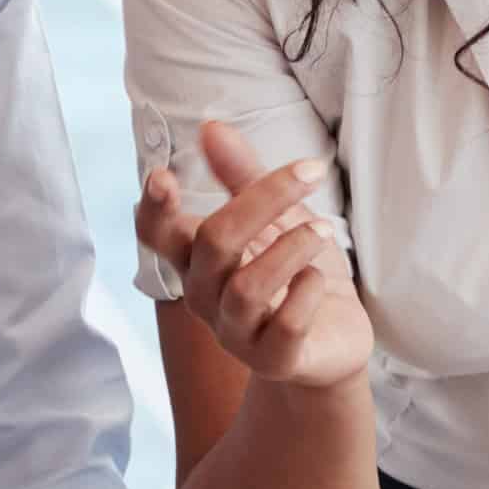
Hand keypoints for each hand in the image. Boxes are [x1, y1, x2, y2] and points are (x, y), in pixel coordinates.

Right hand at [139, 119, 370, 393]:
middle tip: (311, 172)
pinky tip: (318, 279)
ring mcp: (236, 333)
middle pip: (214, 242)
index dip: (155, 208)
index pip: (157, 235)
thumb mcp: (277, 217)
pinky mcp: (274, 360)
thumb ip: (243, 176)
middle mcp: (206, 296)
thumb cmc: (295, 273)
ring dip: (292, 248)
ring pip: (248, 287)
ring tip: (324, 229)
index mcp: (197, 258)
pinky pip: (285, 326)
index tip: (163, 175)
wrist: (333, 341)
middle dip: (263, 199)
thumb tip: (210, 127)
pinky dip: (306, 293)